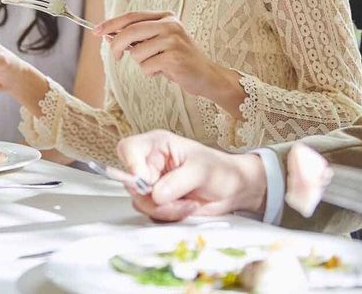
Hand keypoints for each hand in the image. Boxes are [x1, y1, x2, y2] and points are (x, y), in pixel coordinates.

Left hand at [95, 11, 236, 98]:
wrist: (207, 76)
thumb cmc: (179, 60)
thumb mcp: (158, 43)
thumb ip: (137, 37)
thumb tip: (107, 34)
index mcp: (165, 16)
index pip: (131, 16)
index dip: (111, 23)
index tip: (95, 31)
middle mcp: (170, 24)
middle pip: (130, 31)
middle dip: (116, 45)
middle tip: (114, 57)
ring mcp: (174, 40)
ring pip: (137, 53)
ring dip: (142, 64)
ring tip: (158, 65)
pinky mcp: (174, 58)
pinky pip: (146, 67)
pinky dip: (150, 73)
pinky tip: (166, 72)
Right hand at [117, 130, 266, 221]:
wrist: (233, 189)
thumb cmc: (219, 169)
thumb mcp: (201, 170)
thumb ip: (178, 181)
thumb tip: (156, 194)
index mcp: (157, 144)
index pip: (129, 149)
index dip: (131, 166)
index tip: (146, 184)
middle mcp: (150, 162)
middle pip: (132, 182)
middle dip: (154, 198)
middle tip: (177, 200)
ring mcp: (153, 183)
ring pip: (141, 202)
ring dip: (165, 209)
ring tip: (188, 204)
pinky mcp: (157, 202)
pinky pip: (152, 214)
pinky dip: (169, 216)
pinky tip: (186, 208)